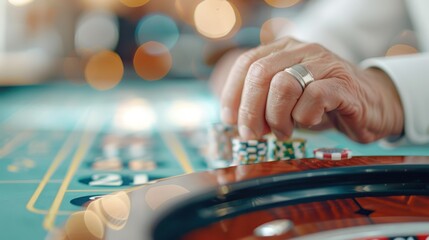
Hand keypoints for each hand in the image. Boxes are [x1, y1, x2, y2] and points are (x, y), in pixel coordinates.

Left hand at [219, 37, 403, 142]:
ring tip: (284, 131)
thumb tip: (234, 120)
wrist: (371, 104)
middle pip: (260, 73)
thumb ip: (261, 101)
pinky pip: (312, 98)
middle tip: (253, 135)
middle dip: (250, 110)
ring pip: (283, 85)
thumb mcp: (286, 99)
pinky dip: (304, 118)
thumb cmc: (322, 104)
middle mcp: (301, 50)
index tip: (230, 119)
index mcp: (283, 50)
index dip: (233, 94)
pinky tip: (309, 123)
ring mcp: (323, 64)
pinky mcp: (342, 83)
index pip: (247, 63)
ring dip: (277, 117)